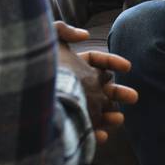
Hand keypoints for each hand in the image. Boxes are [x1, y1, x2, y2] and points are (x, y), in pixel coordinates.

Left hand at [54, 20, 136, 145]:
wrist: (30, 102)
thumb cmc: (45, 72)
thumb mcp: (50, 42)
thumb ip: (63, 30)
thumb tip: (85, 35)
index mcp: (74, 68)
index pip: (96, 62)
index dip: (113, 63)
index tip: (128, 67)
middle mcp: (76, 87)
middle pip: (102, 90)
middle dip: (119, 93)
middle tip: (133, 97)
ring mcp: (74, 108)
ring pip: (98, 112)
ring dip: (111, 115)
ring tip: (119, 118)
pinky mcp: (70, 128)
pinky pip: (86, 133)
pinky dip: (96, 135)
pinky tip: (102, 135)